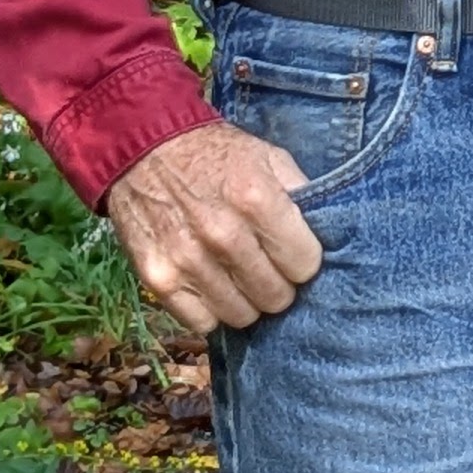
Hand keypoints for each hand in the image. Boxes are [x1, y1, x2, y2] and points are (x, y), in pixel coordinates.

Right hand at [105, 121, 322, 333]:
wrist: (144, 149)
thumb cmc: (216, 155)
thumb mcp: (269, 157)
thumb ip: (302, 195)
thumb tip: (328, 236)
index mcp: (256, 200)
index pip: (304, 265)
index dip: (303, 260)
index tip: (294, 252)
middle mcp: (222, 235)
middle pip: (275, 296)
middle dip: (279, 284)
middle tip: (268, 266)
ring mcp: (187, 261)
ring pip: (242, 315)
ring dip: (247, 300)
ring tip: (240, 276)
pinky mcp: (158, 279)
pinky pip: (202, 323)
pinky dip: (212, 310)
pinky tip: (213, 284)